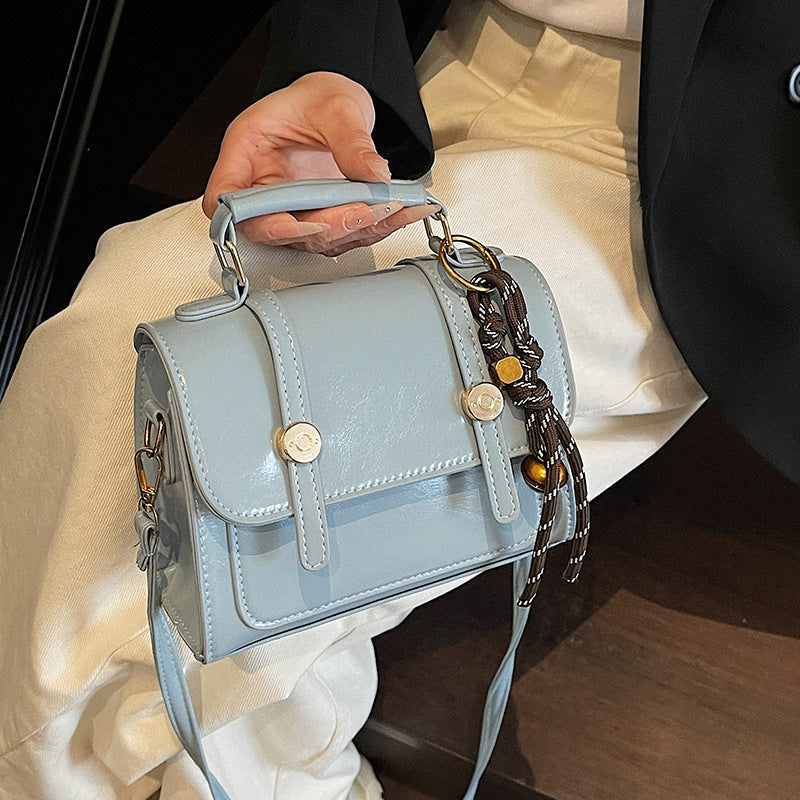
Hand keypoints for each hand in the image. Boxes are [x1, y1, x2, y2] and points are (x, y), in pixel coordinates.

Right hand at [202, 72, 437, 255]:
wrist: (337, 106)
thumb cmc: (318, 98)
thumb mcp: (335, 105)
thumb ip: (352, 141)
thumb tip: (375, 173)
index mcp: (246, 154)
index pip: (227, 201)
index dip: (256, 221)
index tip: (294, 223)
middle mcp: (264, 189)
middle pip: (277, 229)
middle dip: (323, 228)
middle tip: (361, 212)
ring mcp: (291, 210)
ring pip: (314, 240)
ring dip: (354, 232)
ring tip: (390, 209)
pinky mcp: (319, 220)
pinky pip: (344, 235)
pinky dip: (375, 228)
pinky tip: (402, 213)